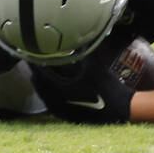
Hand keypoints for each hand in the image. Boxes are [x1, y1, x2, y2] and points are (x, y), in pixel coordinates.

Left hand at [29, 30, 153, 123]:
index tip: (28, 55)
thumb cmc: (110, 87)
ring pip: (46, 100)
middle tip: (31, 64)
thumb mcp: (95, 66)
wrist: (124, 110)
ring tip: (37, 77)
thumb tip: (78, 34)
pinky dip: (49, 99)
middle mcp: (62, 103)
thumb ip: (84, 50)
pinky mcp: (73, 119)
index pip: (42, 75)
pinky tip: (51, 93)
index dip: (34, 65)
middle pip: (40, 88)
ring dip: (40, 88)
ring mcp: (67, 113)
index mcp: (64, 90)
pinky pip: (54, 109)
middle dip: (35, 75)